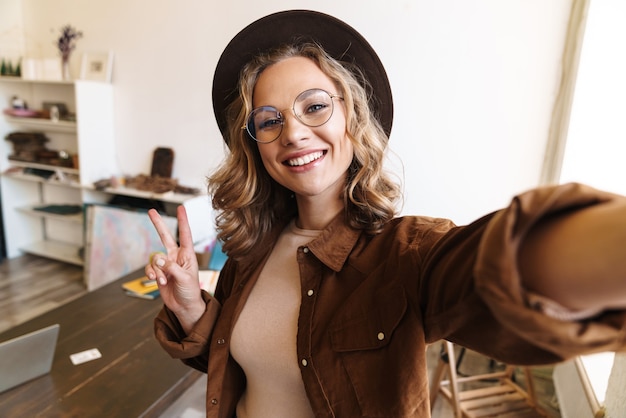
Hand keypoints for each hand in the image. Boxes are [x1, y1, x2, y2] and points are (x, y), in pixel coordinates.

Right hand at [145, 205, 204, 332]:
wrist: (184, 306)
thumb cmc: (190, 291)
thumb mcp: (185, 278)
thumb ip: (171, 267)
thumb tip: (158, 259)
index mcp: (187, 255)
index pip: (185, 234)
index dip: (182, 221)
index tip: (181, 207)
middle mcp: (176, 256)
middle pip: (165, 237)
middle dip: (158, 224)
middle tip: (151, 211)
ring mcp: (166, 264)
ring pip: (154, 259)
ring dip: (156, 270)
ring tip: (163, 280)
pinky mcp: (158, 273)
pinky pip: (150, 269)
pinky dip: (151, 275)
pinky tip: (157, 282)